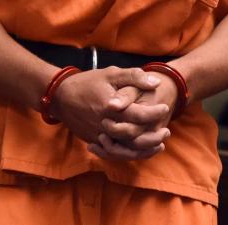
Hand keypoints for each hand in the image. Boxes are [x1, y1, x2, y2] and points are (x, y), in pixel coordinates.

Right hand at [50, 66, 170, 159]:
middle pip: (133, 137)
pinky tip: (140, 151)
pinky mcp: (93, 141)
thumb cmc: (88, 82)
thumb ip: (134, 77)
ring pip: (123, 151)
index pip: (138, 115)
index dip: (154, 113)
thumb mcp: (111, 74)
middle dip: (153, 136)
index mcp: (111, 107)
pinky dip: (128, 154)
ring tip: (159, 146)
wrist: (61, 96)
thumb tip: (156, 82)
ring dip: (143, 151)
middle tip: (167, 131)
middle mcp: (104, 125)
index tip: (165, 108)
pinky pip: (113, 153)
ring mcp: (98, 136)